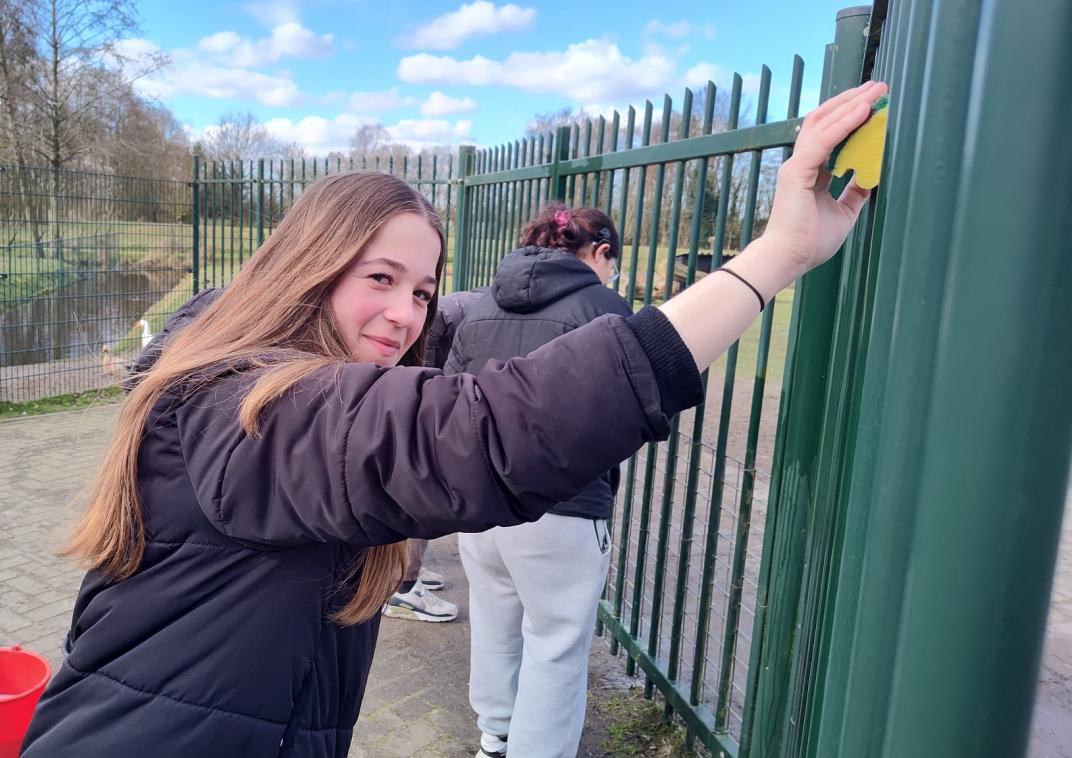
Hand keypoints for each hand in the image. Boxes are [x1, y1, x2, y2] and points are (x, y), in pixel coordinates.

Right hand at [763, 80, 889, 277]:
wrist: (789, 258)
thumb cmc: (810, 242)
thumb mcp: (844, 213)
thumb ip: (855, 193)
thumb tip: (870, 177)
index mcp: (811, 172)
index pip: (831, 134)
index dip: (852, 116)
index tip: (875, 104)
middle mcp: (802, 163)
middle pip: (826, 120)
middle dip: (853, 101)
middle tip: (879, 87)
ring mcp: (797, 165)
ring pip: (824, 123)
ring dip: (851, 104)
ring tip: (875, 91)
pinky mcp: (797, 171)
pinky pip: (823, 140)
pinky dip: (844, 123)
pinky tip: (863, 110)